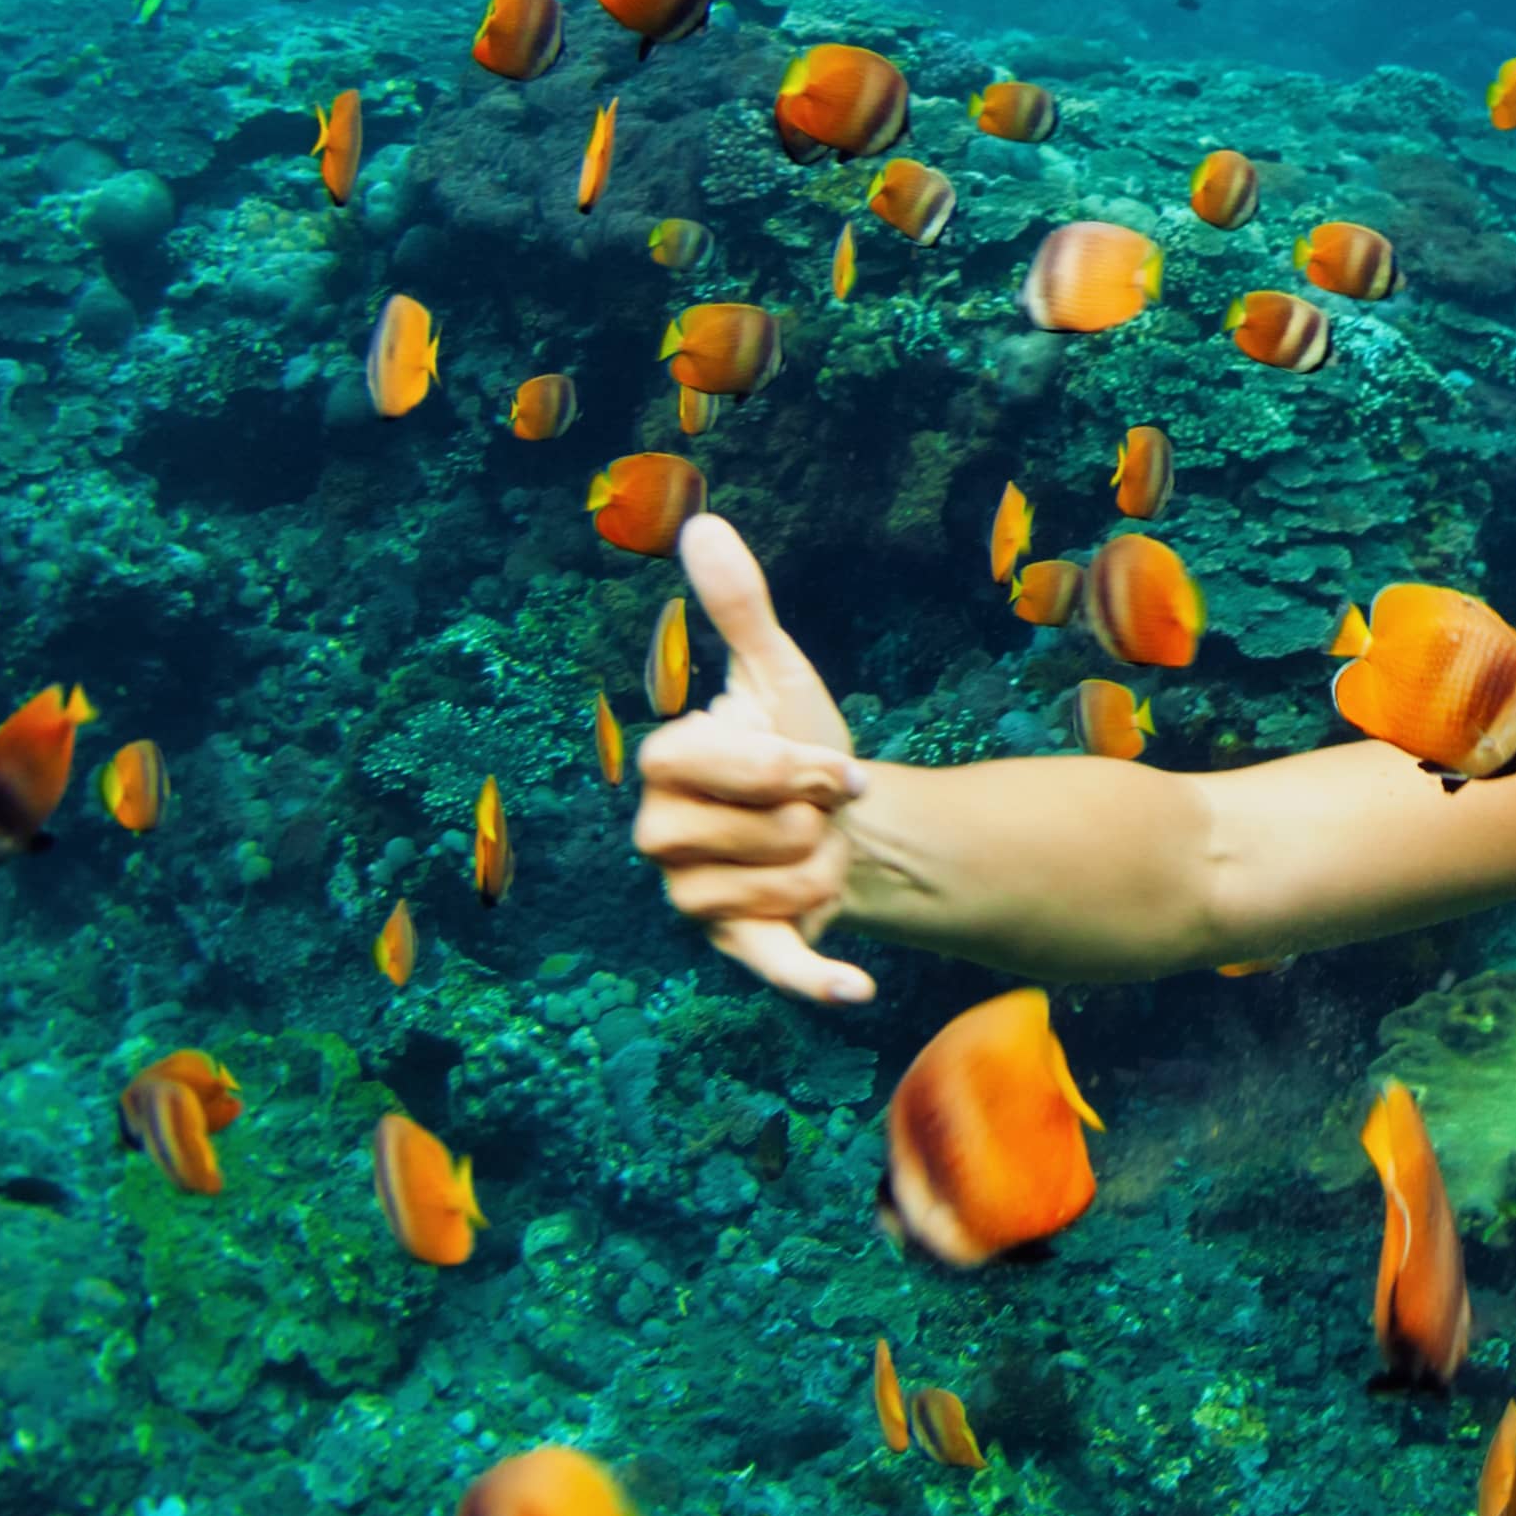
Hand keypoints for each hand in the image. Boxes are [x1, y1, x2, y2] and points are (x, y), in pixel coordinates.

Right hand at [632, 515, 873, 1004]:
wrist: (844, 823)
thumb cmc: (799, 745)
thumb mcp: (776, 674)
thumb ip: (738, 608)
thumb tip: (701, 525)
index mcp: (666, 767)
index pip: (732, 769)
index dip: (797, 768)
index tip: (834, 766)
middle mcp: (660, 837)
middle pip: (762, 833)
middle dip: (815, 818)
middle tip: (818, 813)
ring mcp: (692, 900)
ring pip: (781, 887)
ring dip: (827, 866)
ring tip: (817, 851)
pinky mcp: (738, 948)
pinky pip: (771, 967)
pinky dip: (813, 980)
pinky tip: (855, 990)